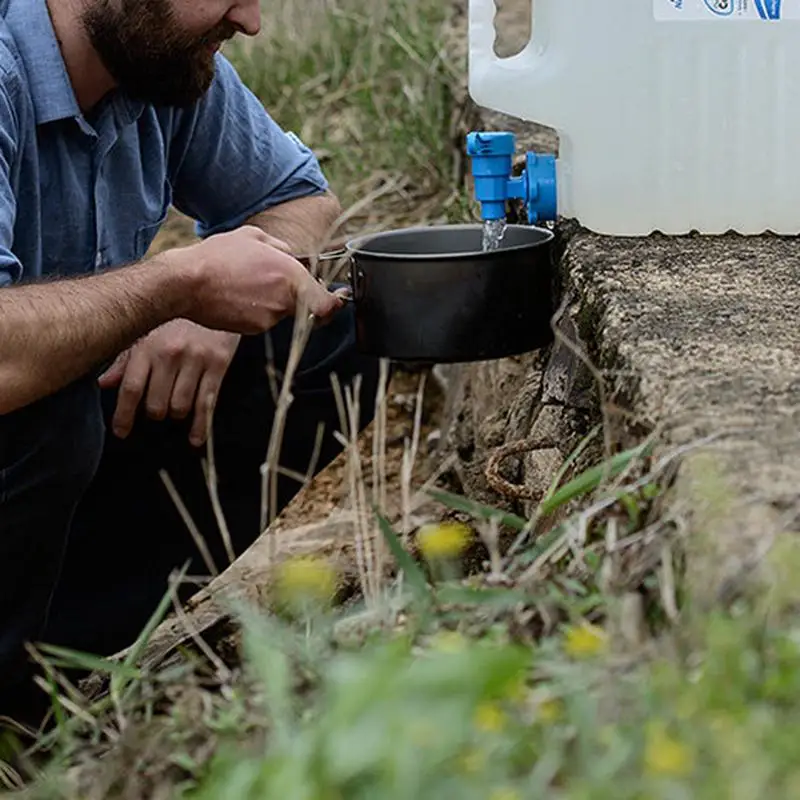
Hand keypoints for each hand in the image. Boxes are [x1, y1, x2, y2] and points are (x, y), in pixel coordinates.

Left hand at [98, 319, 240, 445]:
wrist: (214, 288)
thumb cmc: (177, 315)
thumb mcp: (147, 331)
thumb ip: (125, 359)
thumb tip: (104, 384)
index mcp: (148, 346)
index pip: (131, 388)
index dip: (124, 415)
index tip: (122, 432)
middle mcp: (170, 354)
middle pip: (156, 404)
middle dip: (155, 413)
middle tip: (156, 410)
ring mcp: (196, 360)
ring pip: (180, 407)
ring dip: (176, 414)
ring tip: (176, 408)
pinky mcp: (218, 364)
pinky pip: (208, 403)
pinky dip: (201, 426)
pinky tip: (195, 439)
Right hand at [174, 226, 345, 333]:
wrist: (186, 283)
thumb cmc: (217, 257)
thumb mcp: (252, 237)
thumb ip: (280, 247)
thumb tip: (291, 255)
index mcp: (290, 275)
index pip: (326, 301)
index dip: (335, 304)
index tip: (338, 301)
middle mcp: (284, 299)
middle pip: (302, 306)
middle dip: (292, 297)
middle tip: (267, 284)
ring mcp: (269, 317)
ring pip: (280, 312)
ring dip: (269, 302)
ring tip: (244, 285)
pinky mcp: (253, 329)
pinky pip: (262, 320)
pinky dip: (254, 311)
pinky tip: (236, 296)